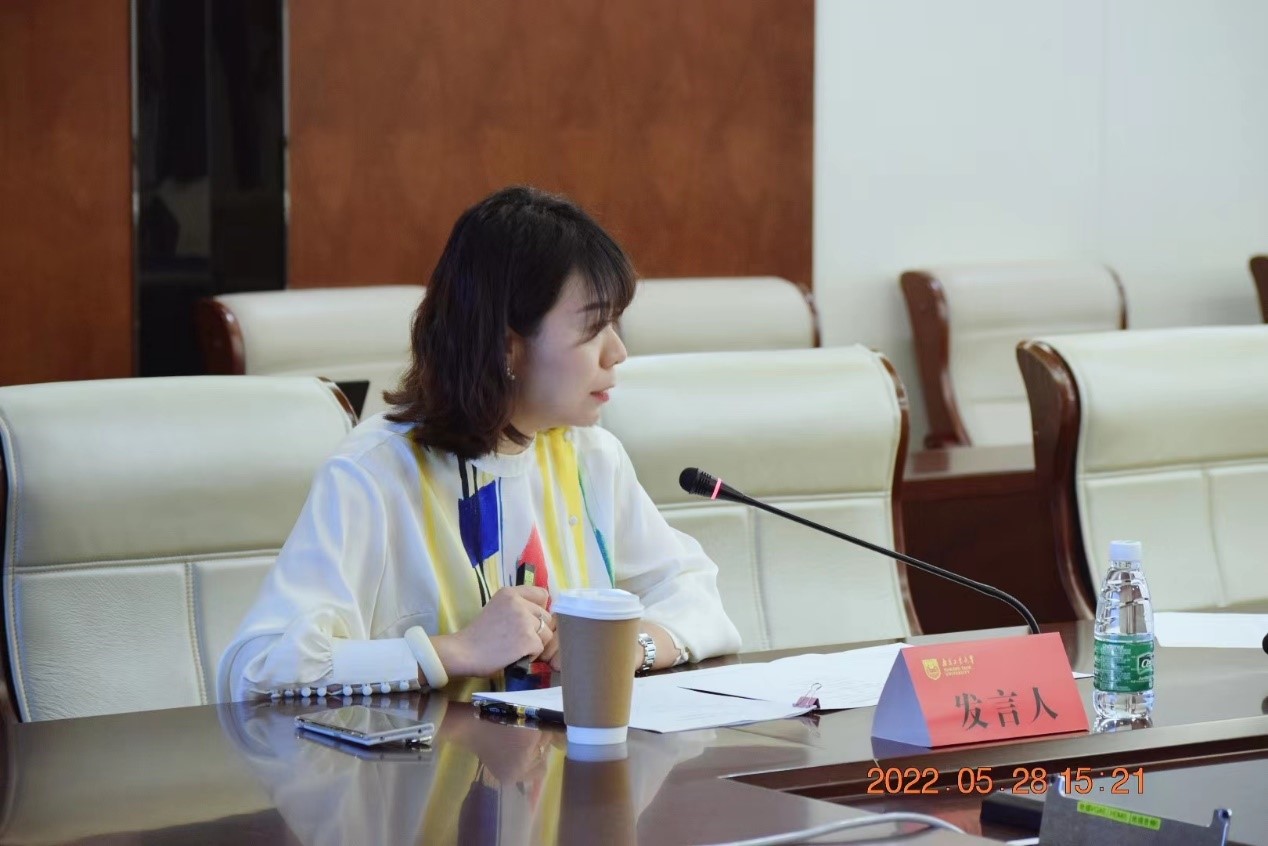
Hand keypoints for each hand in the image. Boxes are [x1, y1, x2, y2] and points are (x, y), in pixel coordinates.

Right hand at [431, 585, 553, 676]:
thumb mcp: (497, 609)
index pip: (542, 594)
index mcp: (509, 593)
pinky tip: (515, 655)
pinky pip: (540, 648)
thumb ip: (517, 607)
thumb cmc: (478, 635)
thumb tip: (542, 616)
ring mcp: (524, 620)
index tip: (530, 620)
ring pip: (547, 634)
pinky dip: (531, 656)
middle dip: (538, 630)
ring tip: (517, 648)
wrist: (463, 652)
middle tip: (519, 639)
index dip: (539, 609)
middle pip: (546, 617)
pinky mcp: (528, 639)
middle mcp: (518, 603)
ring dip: (536, 644)